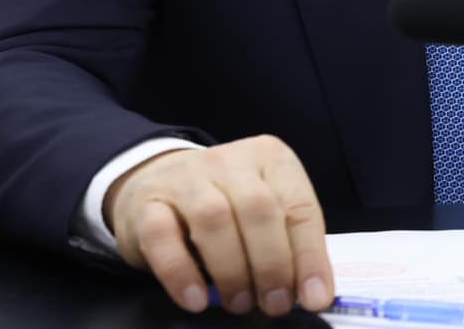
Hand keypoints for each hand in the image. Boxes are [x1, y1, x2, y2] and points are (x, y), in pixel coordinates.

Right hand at [104, 136, 334, 316]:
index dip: (309, 256)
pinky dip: (181, 273)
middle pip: (259, 209)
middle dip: (272, 264)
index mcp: (270, 158)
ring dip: (232, 270)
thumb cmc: (225, 205)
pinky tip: (196, 300)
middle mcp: (229, 160)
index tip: (315, 298)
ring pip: (215, 220)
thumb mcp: (263, 214)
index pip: (299, 206)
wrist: (156, 184)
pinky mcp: (148, 203)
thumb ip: (287, 241)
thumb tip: (312, 292)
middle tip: (273, 304)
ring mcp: (186, 178)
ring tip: (239, 303)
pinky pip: (163, 237)